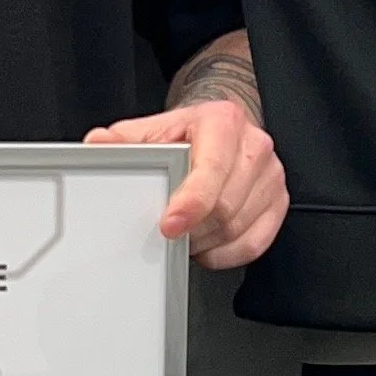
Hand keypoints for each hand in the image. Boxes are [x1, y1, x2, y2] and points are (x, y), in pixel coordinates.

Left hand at [85, 100, 287, 268]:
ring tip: (186, 234)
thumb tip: (97, 144)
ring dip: (205, 242)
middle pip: (224, 207)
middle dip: (192, 228)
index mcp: (223, 122)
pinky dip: (225, 254)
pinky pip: (255, 242)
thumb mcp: (150, 131)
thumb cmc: (185, 134)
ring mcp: (270, 175)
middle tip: (168, 231)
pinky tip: (206, 246)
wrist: (219, 129)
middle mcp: (254, 146)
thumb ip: (122, 141)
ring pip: (238, 228)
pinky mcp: (277, 200)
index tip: (168, 226)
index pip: (211, 169)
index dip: (190, 203)